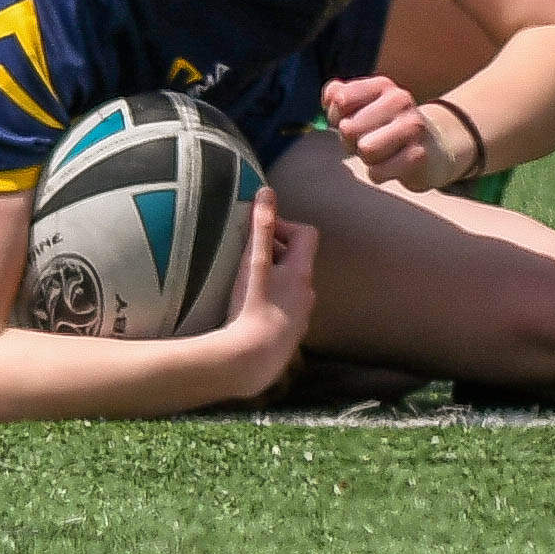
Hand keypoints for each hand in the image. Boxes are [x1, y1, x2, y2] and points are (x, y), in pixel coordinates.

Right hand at [224, 187, 316, 397]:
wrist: (250, 362)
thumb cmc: (253, 308)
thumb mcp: (255, 263)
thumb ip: (261, 226)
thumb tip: (267, 191)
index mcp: (303, 273)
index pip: (307, 234)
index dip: (286, 227)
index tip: (260, 233)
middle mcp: (308, 294)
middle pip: (298, 261)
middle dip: (275, 253)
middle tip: (247, 256)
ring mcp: (301, 318)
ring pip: (291, 287)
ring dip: (273, 279)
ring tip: (246, 283)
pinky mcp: (289, 337)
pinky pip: (284, 310)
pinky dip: (271, 303)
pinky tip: (249, 311)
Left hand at [322, 75, 463, 189]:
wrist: (433, 148)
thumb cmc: (387, 127)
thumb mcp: (363, 105)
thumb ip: (339, 95)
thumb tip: (330, 96)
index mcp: (382, 85)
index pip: (340, 100)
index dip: (336, 117)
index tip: (351, 120)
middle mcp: (399, 100)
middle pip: (348, 128)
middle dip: (351, 141)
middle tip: (369, 140)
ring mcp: (413, 126)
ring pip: (365, 150)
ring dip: (366, 158)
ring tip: (382, 153)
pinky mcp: (419, 155)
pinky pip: (377, 172)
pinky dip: (378, 173)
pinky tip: (392, 166)